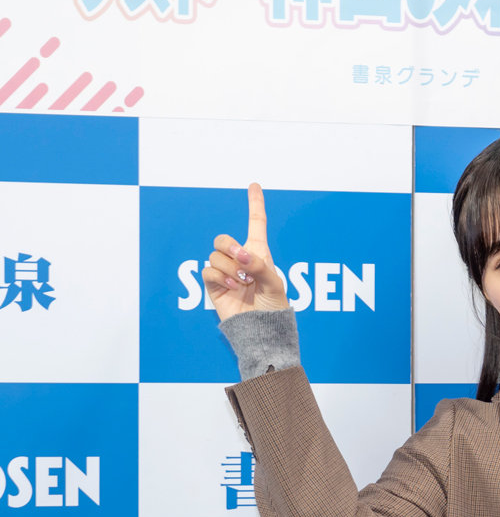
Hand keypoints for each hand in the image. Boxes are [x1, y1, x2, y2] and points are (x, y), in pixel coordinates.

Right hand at [203, 183, 290, 321]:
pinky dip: (221, 278)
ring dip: (230, 269)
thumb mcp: (275, 284)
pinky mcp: (214, 285)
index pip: (256, 224)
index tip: (254, 185)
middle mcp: (241, 260)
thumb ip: (259, 266)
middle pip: (223, 239)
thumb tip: (240, 255)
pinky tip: (233, 288)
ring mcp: (226, 272)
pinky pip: (208, 271)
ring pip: (215, 255)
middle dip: (230, 246)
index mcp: (259, 254)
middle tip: (242, 261)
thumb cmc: (273, 308)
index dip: (255, 204)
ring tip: (243, 284)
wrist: (262, 330)